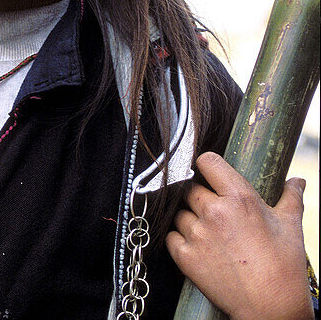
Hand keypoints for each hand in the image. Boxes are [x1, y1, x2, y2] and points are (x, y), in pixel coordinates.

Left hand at [167, 152, 311, 319]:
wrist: (272, 307)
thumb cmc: (284, 266)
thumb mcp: (291, 225)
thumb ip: (290, 197)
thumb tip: (296, 180)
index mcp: (239, 198)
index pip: (207, 161)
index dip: (206, 164)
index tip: (209, 172)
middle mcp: (213, 212)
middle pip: (190, 188)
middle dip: (200, 195)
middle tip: (215, 211)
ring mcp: (196, 234)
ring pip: (179, 212)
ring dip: (190, 218)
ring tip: (210, 233)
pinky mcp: (184, 255)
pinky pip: (171, 235)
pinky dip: (180, 239)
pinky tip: (198, 246)